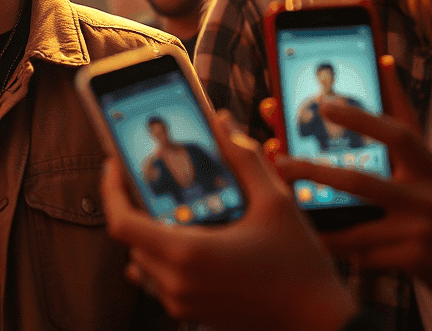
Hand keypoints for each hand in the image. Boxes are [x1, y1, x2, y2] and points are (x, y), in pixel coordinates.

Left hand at [101, 111, 356, 330]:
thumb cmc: (300, 266)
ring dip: (146, 232)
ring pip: (141, 261)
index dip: (110, 190)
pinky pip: (158, 282)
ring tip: (165, 204)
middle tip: (145, 175)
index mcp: (188, 253)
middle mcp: (177, 283)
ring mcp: (182, 303)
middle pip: (129, 238)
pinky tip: (183, 236)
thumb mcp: (277, 203)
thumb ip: (244, 157)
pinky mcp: (193, 314)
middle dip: (132, 204)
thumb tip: (220, 121)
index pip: (121, 222)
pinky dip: (159, 257)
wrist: (321, 324)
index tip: (115, 164)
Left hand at [274, 57, 431, 308]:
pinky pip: (364, 254)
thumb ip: (402, 124)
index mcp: (431, 166)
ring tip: (283, 205)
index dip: (361, 118)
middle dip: (312, 170)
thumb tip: (383, 60)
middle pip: (360, 181)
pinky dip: (338, 246)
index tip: (323, 103)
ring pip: (354, 224)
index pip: (397, 134)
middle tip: (277, 158)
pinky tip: (317, 241)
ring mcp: (425, 230)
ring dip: (316, 216)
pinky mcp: (419, 261)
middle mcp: (431, 194)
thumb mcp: (431, 166)